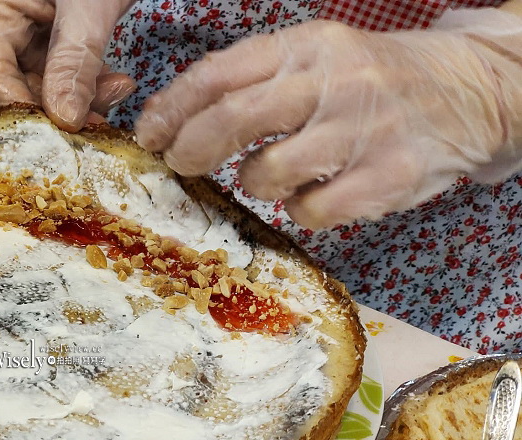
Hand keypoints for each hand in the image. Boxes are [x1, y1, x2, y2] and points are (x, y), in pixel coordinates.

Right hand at [0, 0, 135, 130]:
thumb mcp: (85, 3)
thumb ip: (73, 58)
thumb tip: (66, 118)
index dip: (17, 110)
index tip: (54, 131)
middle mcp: (3, 31)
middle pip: (14, 93)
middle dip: (54, 115)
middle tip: (93, 129)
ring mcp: (30, 38)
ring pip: (44, 92)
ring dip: (80, 104)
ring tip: (116, 94)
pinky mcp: (58, 44)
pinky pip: (68, 80)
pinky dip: (93, 89)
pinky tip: (119, 85)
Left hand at [135, 10, 521, 228]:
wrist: (469, 92)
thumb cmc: (374, 81)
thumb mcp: (318, 57)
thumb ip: (256, 80)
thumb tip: (180, 118)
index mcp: (308, 46)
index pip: (220, 74)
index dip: (172, 108)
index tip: (151, 133)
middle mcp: (334, 82)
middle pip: (233, 119)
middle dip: (192, 149)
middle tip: (181, 163)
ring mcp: (362, 131)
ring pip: (267, 173)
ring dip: (255, 182)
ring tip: (274, 173)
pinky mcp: (386, 178)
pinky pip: (309, 211)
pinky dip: (299, 210)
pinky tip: (315, 192)